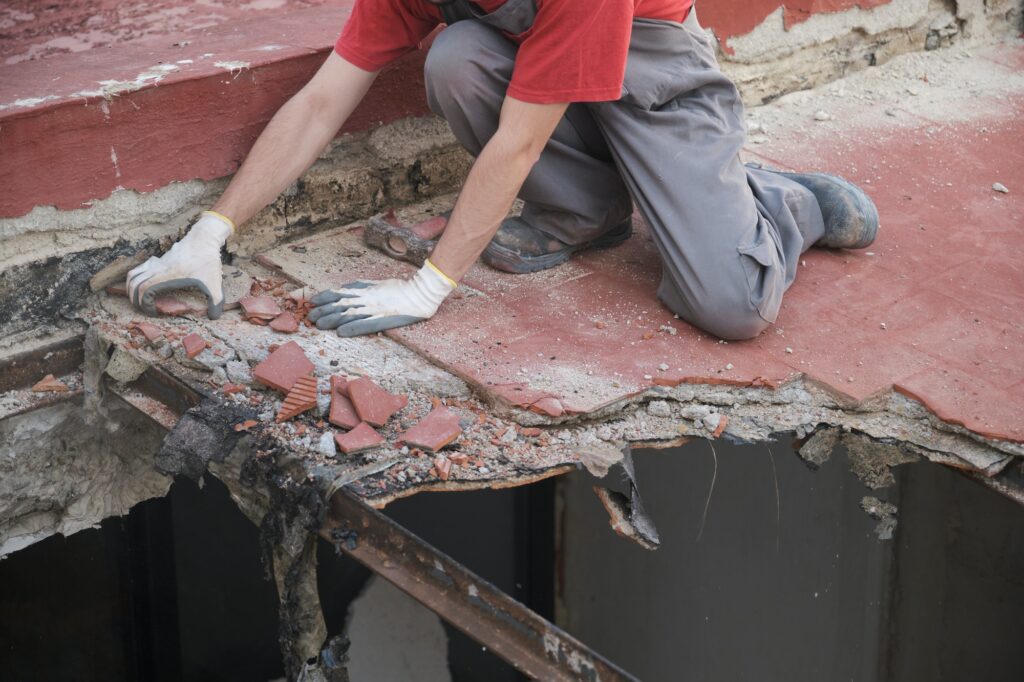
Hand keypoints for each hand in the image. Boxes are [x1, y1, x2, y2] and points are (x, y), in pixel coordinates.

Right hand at [126, 212, 232, 318]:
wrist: (203, 238)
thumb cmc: (208, 260)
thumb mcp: (215, 282)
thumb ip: (217, 301)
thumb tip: (214, 317)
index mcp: (168, 276)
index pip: (144, 290)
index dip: (144, 304)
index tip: (152, 312)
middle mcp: (158, 268)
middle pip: (134, 283)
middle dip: (134, 299)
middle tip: (143, 309)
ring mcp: (156, 263)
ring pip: (133, 275)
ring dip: (131, 288)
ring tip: (139, 299)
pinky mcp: (158, 259)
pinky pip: (139, 268)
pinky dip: (136, 278)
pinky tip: (146, 285)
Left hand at [308, 260, 456, 336]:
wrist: (419, 294)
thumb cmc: (399, 288)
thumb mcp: (376, 283)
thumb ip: (360, 286)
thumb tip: (344, 288)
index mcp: (365, 290)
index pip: (340, 292)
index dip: (325, 296)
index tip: (313, 300)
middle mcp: (366, 299)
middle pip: (340, 304)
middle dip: (323, 310)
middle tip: (310, 317)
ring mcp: (374, 310)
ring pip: (348, 315)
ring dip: (332, 320)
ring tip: (319, 325)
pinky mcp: (383, 320)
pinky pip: (364, 325)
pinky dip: (352, 329)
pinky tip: (341, 333)